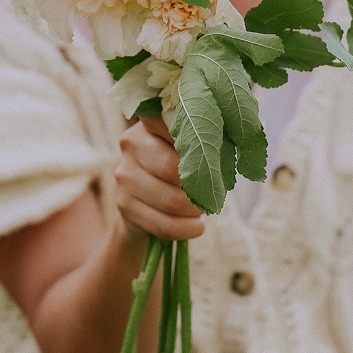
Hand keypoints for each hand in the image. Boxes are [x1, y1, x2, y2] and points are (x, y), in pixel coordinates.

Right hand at [114, 117, 204, 243]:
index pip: (174, 124)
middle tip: (213, 191)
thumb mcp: (187, 149)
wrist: (145, 203)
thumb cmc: (178, 169)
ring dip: (196, 209)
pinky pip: (164, 224)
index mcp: (150, 124)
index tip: (213, 152)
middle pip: (174, 167)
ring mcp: (125, 174)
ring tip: (203, 208)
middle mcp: (132, 144)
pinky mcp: (124, 204)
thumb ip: (202, 142)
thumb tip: (228, 147)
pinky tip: (197, 225)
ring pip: (172, 200)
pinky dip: (187, 228)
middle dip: (201, 185)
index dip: (198, 140)